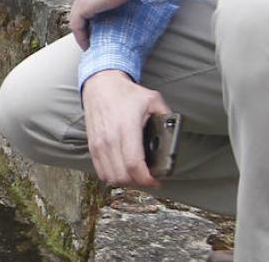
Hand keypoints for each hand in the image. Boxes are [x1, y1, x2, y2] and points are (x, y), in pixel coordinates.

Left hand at [69, 0, 136, 49]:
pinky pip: (76, 25)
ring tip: (87, 45)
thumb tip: (125, 1)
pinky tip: (86, 45)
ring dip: (80, 33)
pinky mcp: (83, 6)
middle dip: (83, 26)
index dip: (89, 16)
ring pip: (75, 19)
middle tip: (89, 39)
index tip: (95, 28)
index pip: (86, 2)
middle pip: (78, 11)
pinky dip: (80, 36)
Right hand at [82, 69, 168, 187]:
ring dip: (126, 182)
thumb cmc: (126, 93)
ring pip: (111, 177)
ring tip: (137, 176)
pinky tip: (123, 172)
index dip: (147, 179)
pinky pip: (101, 172)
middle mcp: (110, 138)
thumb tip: (176, 133)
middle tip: (149, 178)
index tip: (157, 180)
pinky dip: (113, 177)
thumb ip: (166, 116)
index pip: (134, 164)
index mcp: (127, 127)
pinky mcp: (92, 146)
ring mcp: (99, 144)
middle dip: (139, 183)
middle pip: (123, 176)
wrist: (101, 84)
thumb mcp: (152, 99)